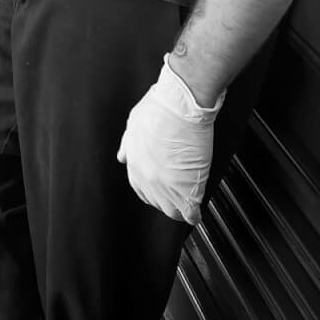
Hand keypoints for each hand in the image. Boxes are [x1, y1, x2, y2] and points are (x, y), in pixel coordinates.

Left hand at [116, 56, 222, 224]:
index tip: (160, 188)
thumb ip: (128, 143)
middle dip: (165, 200)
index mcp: (134, 163)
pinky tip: (196, 212)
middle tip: (175, 196)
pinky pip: (189, 212)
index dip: (151, 189)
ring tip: (187, 205)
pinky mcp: (186, 189)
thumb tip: (123, 156)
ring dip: (179, 210)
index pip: (139, 187)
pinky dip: (193, 214)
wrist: (180, 105)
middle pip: (154, 201)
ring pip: (171, 211)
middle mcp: (146, 177)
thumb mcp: (134, 123)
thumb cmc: (159, 108)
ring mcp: (166, 185)